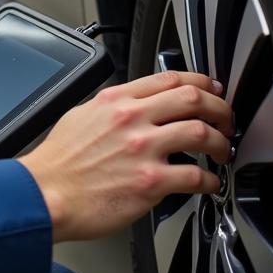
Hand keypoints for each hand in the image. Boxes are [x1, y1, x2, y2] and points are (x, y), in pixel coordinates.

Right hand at [19, 70, 233, 241]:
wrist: (46, 193)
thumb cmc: (59, 162)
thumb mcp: (82, 115)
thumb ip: (112, 107)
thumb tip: (134, 107)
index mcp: (116, 100)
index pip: (168, 79)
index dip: (198, 81)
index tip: (209, 89)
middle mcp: (131, 118)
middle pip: (192, 98)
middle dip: (219, 107)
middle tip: (225, 119)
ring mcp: (142, 149)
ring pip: (201, 133)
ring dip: (220, 142)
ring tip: (222, 151)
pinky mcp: (150, 182)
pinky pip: (195, 177)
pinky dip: (211, 181)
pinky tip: (210, 185)